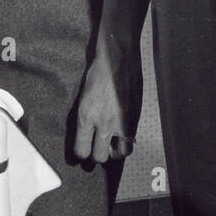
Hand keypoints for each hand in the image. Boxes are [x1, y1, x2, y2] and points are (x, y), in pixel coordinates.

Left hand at [73, 0, 147, 164]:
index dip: (81, 154)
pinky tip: (122, 133)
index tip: (82, 150)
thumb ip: (86, 118)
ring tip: (112, 143)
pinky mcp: (134, 117)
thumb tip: (87, 134)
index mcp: (85, 117)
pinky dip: (126, 141)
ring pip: (119, 154)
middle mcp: (103, 123)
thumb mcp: (83, 96)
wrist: (117, 58)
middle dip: (97, 156)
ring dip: (114, 151)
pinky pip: (131, 140)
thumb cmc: (97, 73)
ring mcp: (121, 122)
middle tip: (97, 148)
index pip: (81, 151)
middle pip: (99, 158)